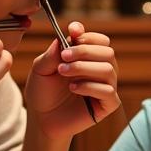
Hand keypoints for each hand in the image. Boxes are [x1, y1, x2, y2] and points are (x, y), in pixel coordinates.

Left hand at [25, 22, 120, 138]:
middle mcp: (101, 71)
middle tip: (64, 57)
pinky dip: (89, 86)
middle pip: (108, 52)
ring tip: (63, 71)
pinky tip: (73, 88)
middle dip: (84, 51)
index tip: (72, 32)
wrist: (41, 119)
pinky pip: (108, 91)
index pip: (100, 41)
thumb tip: (70, 34)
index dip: (88, 35)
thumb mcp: (41, 68)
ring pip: (109, 69)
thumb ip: (54, 52)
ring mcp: (106, 87)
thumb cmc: (43, 92)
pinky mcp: (107, 105)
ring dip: (84, 68)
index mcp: (89, 59)